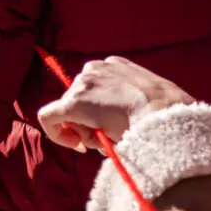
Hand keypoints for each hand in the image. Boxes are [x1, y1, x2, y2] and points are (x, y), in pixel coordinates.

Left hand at [37, 57, 195, 152]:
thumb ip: (124, 102)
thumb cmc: (161, 114)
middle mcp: (94, 68)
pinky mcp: (72, 103)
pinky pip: (48, 117)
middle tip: (108, 138)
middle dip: (88, 123)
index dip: (94, 111)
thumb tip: (111, 122)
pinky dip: (57, 133)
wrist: (162, 115)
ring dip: (84, 130)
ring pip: (68, 112)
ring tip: (108, 138)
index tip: (104, 125)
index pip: (93, 89)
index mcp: (114, 65)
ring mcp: (83, 84)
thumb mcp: (145, 99)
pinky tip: (76, 145)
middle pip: (78, 100)